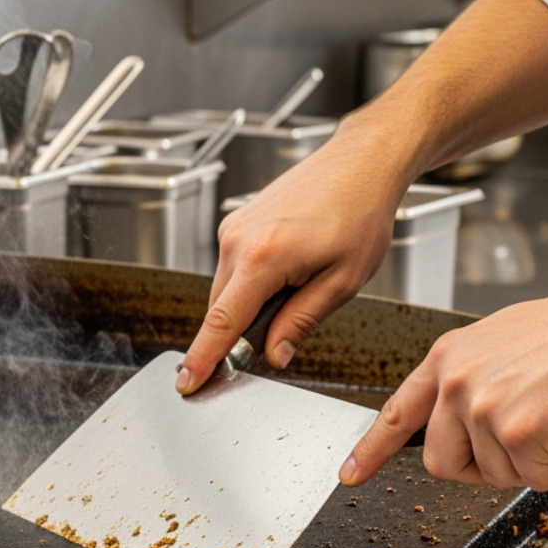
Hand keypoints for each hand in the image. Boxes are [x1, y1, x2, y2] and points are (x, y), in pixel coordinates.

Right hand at [175, 129, 408, 393]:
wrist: (361, 163)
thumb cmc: (360, 214)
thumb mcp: (342, 282)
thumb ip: (301, 322)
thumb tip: (273, 355)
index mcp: (263, 257)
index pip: (222, 322)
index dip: (202, 358)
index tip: (186, 383)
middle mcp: (238, 239)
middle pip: (222, 309)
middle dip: (243, 331)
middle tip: (287, 326)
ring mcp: (233, 227)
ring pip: (228, 290)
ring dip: (252, 304)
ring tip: (302, 282)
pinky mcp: (238, 221)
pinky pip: (233, 268)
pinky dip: (253, 282)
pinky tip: (291, 269)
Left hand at [338, 282, 547, 490]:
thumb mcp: (506, 341)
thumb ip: (477, 377)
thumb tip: (475, 414)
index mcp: (451, 357)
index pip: (400, 411)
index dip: (372, 449)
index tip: (351, 473)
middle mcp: (458, 381)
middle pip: (443, 463)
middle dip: (485, 469)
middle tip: (526, 449)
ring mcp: (484, 408)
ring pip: (495, 475)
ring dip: (534, 465)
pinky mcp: (519, 433)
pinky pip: (536, 480)